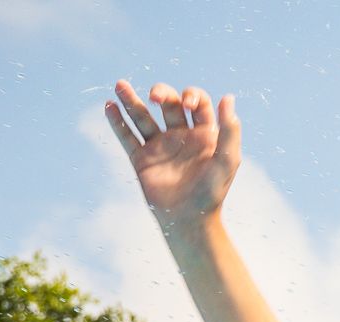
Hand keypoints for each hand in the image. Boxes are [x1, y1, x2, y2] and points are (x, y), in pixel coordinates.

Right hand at [107, 80, 241, 226]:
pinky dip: (117, 121)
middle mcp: (180, 136)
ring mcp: (159, 146)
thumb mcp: (227, 160)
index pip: (196, 102)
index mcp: (204, 134)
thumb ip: (230, 130)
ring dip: (130, 100)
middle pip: (168, 103)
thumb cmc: (213, 191)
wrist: (189, 219)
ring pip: (142, 116)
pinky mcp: (141, 158)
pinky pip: (126, 136)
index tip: (187, 104)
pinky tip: (109, 106)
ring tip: (120, 85)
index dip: (191, 95)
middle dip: (161, 93)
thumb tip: (228, 97)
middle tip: (155, 97)